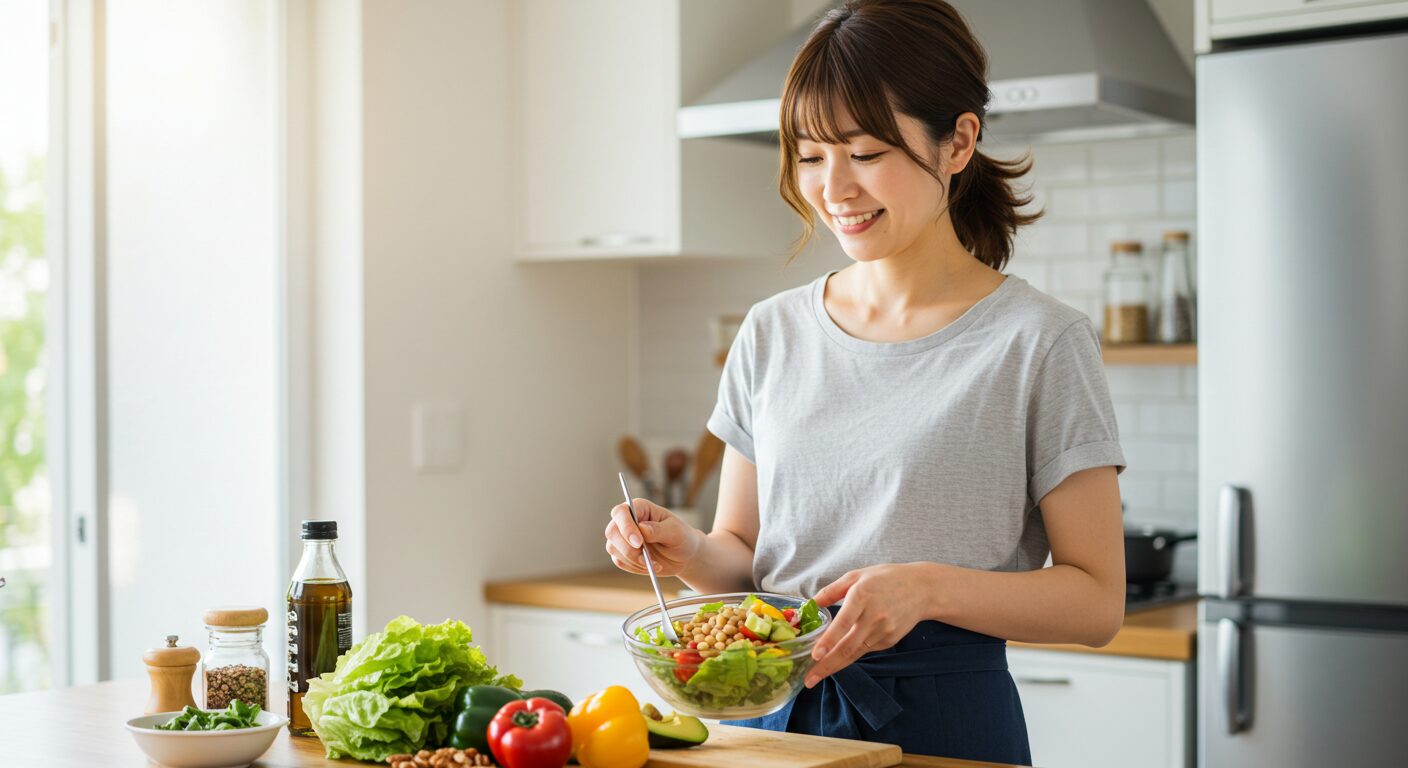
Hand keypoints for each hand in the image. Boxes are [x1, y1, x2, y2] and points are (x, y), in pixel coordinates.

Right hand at [604, 498, 702, 577]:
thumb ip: (658, 529)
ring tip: (653, 563)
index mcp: (640, 508)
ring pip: (613, 548)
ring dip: (633, 560)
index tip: (638, 542)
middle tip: (645, 558)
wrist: (684, 556)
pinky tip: (650, 567)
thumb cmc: (681, 537)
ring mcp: (623, 538)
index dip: (626, 526)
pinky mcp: (623, 553)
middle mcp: (628, 521)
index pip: (621, 512)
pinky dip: (634, 567)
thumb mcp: (676, 531)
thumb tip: (642, 528)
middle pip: (612, 531)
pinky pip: (620, 561)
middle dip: (628, 548)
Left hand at [804, 563, 938, 687]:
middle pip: (848, 647)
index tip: (815, 655)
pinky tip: (837, 657)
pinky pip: (865, 649)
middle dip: (827, 666)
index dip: (829, 640)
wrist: (922, 590)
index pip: (844, 622)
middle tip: (809, 680)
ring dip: (835, 665)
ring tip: (816, 675)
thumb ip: (833, 590)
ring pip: (855, 653)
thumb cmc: (886, 579)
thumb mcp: (857, 576)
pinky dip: (850, 655)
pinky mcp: (889, 641)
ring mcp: (884, 631)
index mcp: (862, 596)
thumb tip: (811, 603)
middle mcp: (874, 616)